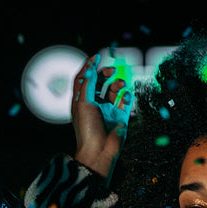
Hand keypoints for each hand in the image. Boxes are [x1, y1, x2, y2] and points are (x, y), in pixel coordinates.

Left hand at [71, 52, 132, 183]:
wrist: (99, 151)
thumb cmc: (87, 129)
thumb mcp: (84, 102)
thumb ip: (88, 83)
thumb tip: (90, 66)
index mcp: (80, 101)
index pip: (83, 79)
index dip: (89, 67)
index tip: (97, 57)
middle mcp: (93, 104)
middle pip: (99, 82)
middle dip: (105, 74)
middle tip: (112, 71)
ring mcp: (107, 110)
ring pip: (113, 90)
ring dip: (117, 84)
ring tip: (120, 85)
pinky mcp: (119, 116)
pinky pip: (125, 101)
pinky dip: (126, 96)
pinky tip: (126, 96)